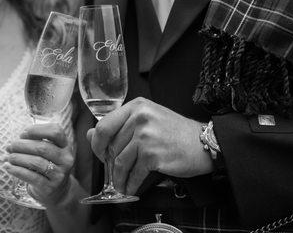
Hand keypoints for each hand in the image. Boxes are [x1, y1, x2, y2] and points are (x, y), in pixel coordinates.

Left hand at [5, 123, 73, 205]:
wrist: (57, 191)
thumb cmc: (48, 165)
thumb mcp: (49, 152)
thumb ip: (36, 142)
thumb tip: (15, 142)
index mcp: (65, 146)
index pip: (55, 131)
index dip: (37, 129)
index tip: (23, 133)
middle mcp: (65, 159)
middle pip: (43, 147)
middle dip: (23, 145)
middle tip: (10, 146)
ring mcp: (59, 174)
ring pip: (36, 162)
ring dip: (18, 158)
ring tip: (9, 157)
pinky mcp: (49, 187)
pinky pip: (31, 177)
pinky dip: (17, 170)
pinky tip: (8, 167)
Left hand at [87, 97, 212, 195]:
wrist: (202, 142)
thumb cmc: (175, 132)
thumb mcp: (147, 120)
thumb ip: (119, 125)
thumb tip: (90, 135)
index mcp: (136, 106)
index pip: (104, 125)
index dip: (97, 143)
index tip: (100, 153)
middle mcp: (140, 117)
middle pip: (111, 146)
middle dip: (109, 163)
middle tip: (113, 171)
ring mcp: (146, 136)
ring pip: (120, 162)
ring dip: (119, 177)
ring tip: (121, 183)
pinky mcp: (153, 154)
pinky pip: (133, 173)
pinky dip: (130, 184)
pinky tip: (131, 187)